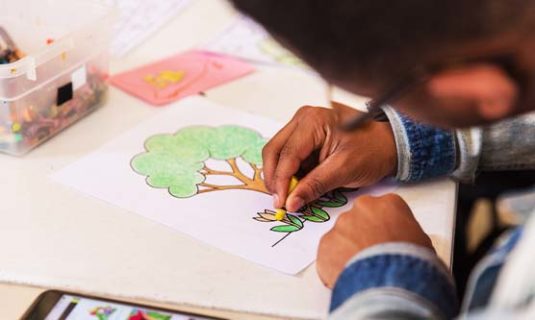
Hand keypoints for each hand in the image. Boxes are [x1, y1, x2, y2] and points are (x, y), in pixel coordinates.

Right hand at [262, 102, 396, 210]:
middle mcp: (303, 118)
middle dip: (274, 178)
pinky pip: (288, 154)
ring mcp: (302, 125)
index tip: (281, 203)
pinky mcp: (305, 135)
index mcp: (313, 121)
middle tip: (281, 201)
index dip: (280, 181)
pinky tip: (297, 185)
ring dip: (280, 175)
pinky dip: (289, 172)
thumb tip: (291, 202)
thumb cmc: (372, 151)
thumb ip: (314, 185)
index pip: (287, 154)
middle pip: (274, 150)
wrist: (389, 143)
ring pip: (278, 153)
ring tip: (290, 195)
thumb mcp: (344, 170)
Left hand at [316, 194, 433, 287]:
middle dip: (363, 234)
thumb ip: (406, 232)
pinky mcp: (325, 243)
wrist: (388, 283)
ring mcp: (341, 224)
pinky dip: (335, 263)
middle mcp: (362, 208)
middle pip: (360, 219)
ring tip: (360, 269)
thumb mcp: (421, 242)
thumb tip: (401, 240)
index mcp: (389, 204)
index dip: (385, 227)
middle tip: (371, 254)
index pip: (384, 210)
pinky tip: (348, 275)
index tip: (387, 239)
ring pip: (342, 235)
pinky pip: (329, 252)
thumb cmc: (409, 262)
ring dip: (348, 248)